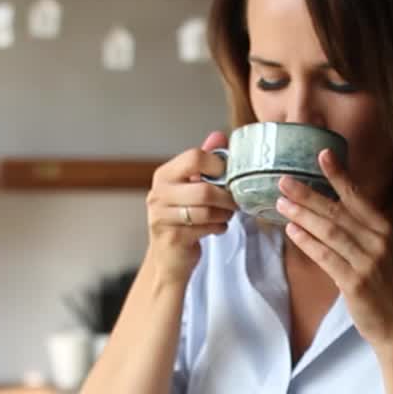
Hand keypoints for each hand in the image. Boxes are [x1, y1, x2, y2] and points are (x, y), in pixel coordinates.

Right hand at [145, 131, 238, 286]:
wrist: (169, 258)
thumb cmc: (183, 219)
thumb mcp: (191, 187)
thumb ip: (204, 161)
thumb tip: (219, 136)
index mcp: (164, 175)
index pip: (194, 157)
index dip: (218, 165)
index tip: (228, 176)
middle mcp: (158, 194)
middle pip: (204, 189)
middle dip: (226, 197)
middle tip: (235, 202)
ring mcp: (161, 217)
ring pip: (206, 210)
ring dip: (224, 213)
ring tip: (226, 214)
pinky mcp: (172, 238)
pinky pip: (205, 227)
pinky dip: (218, 227)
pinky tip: (217, 227)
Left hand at [274, 149, 392, 350]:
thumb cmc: (385, 287)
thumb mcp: (380, 252)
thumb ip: (359, 231)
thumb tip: (327, 209)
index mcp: (384, 229)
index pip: (357, 196)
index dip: (339, 174)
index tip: (322, 153)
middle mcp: (378, 241)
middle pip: (337, 211)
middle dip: (308, 194)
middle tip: (283, 180)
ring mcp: (367, 262)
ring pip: (329, 231)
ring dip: (302, 215)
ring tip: (280, 203)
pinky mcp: (355, 282)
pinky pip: (326, 257)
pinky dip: (307, 242)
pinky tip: (292, 231)